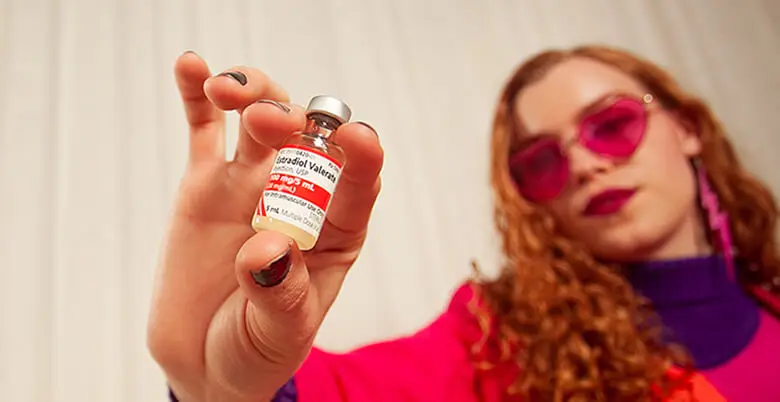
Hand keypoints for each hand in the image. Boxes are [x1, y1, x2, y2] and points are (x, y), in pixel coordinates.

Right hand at [147, 51, 382, 401]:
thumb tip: (266, 249)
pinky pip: (205, 131)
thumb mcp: (279, 334)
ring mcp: (251, 185)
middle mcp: (299, 199)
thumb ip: (279, 294)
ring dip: (252, 93)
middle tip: (270, 121)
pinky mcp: (207, 184)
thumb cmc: (257, 348)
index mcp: (334, 235)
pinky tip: (192, 67)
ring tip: (226, 91)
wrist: (206, 360)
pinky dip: (198, 97)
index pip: (357, 187)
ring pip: (261, 121)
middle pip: (307, 139)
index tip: (357, 137)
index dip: (361, 158)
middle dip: (293, 119)